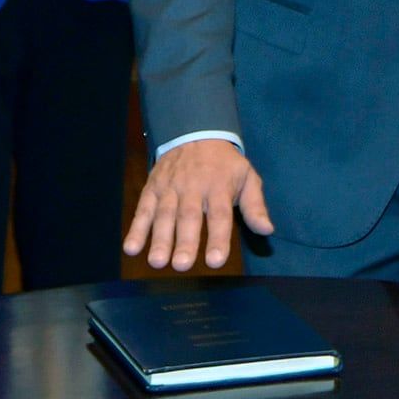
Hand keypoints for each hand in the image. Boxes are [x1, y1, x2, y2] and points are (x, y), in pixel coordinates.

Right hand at [123, 139, 272, 270]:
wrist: (195, 132)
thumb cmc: (224, 164)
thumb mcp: (247, 177)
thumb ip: (255, 206)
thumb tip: (267, 230)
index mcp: (218, 187)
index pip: (219, 215)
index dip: (218, 238)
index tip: (215, 261)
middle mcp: (192, 187)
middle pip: (188, 216)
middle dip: (185, 241)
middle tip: (182, 265)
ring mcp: (169, 188)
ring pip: (164, 214)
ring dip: (159, 239)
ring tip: (157, 262)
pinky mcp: (152, 188)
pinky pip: (143, 209)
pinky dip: (136, 228)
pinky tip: (131, 248)